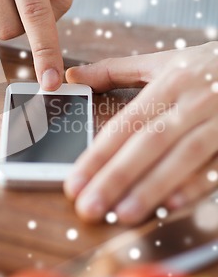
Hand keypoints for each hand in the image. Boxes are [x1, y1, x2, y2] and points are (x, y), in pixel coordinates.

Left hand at [65, 42, 217, 224]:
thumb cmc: (205, 68)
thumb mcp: (162, 62)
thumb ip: (114, 70)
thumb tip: (72, 74)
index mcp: (170, 82)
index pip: (127, 123)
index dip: (98, 155)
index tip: (74, 183)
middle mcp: (194, 102)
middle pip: (150, 142)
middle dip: (117, 177)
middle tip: (88, 207)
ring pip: (183, 156)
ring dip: (152, 187)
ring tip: (122, 214)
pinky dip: (196, 184)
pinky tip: (172, 204)